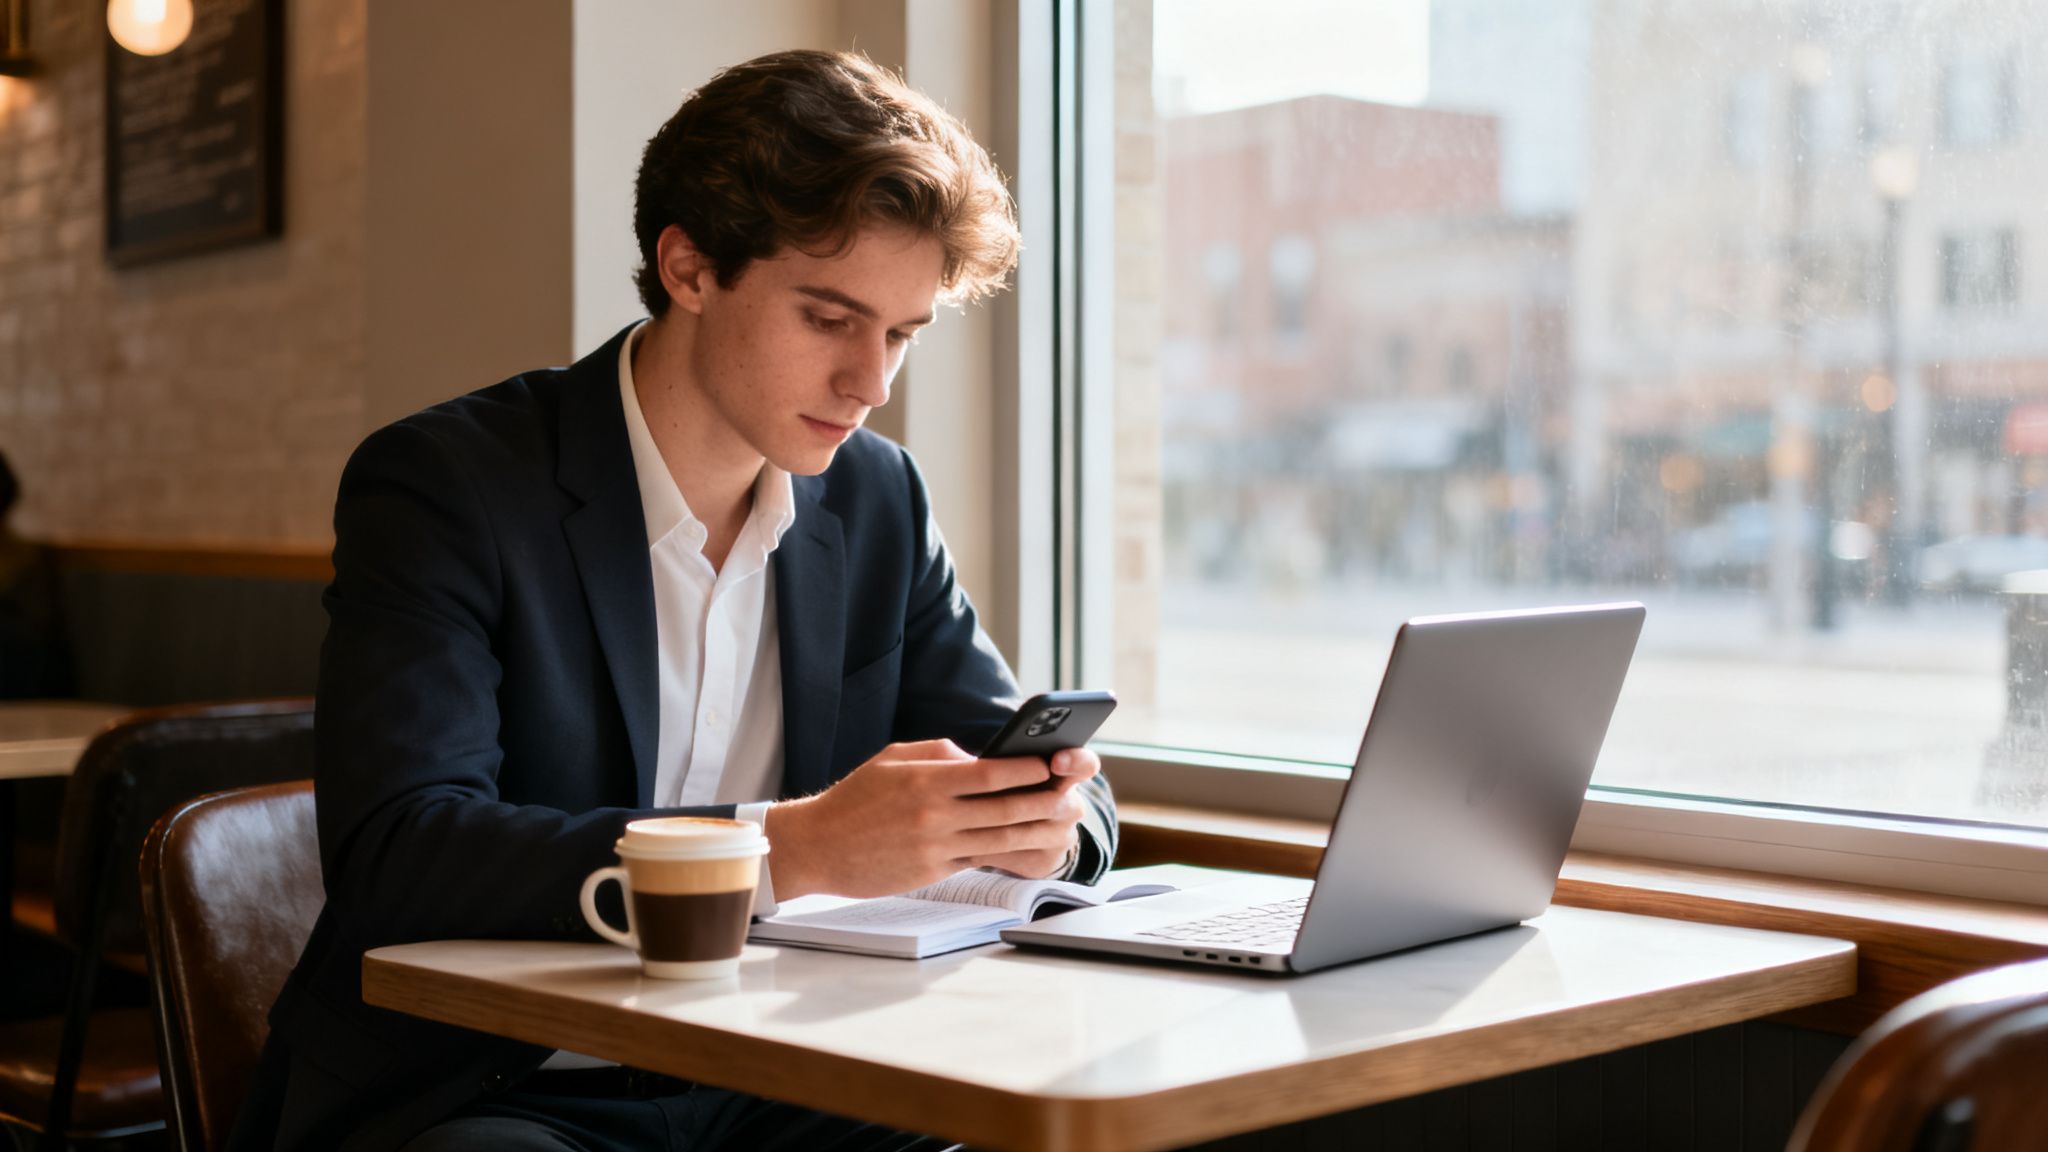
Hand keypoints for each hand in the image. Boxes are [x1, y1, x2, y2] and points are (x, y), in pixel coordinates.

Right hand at [763, 740, 1099, 898]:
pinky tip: (1032, 846)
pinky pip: (981, 861)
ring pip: (1001, 839)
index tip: (1053, 763)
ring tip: (1064, 822)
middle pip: (1006, 807)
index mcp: (927, 780)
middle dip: (1046, 801)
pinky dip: (1011, 853)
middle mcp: (935, 814)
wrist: (818, 846)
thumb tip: (980, 758)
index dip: (1029, 769)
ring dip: (1038, 830)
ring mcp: (936, 846)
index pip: (991, 772)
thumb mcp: (892, 759)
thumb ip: (939, 754)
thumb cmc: (855, 798)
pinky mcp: (933, 872)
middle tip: (1072, 795)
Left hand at [963, 746, 1097, 878]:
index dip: (1075, 762)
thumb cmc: (1003, 785)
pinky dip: (989, 850)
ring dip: (997, 827)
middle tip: (999, 795)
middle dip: (1029, 800)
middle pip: (1061, 804)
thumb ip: (993, 758)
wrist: (1007, 828)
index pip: (1085, 765)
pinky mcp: (1044, 862)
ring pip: (1029, 833)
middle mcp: (1070, 806)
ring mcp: (1060, 837)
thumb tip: (964, 761)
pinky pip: (1016, 856)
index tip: (1055, 761)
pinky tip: (964, 843)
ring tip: (963, 819)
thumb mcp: (1003, 765)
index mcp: (1066, 773)